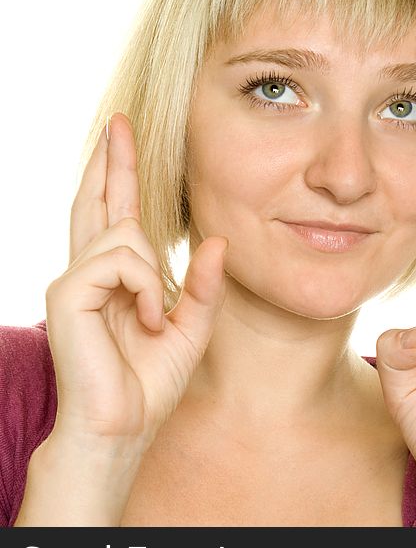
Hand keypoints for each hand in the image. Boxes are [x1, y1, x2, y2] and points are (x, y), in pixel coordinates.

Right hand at [46, 112, 227, 448]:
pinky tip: (147, 320)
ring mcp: (74, 279)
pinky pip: (121, 261)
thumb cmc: (150, 383)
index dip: (118, 173)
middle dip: (113, 160)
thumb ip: (204, 286)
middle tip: (120, 121)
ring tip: (155, 319)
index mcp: (116, 278)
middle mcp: (90, 271)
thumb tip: (217, 240)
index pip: (115, 213)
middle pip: (99, 200)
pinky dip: (145, 289)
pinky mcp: (68, 292)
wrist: (122, 426)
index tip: (122, 134)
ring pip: (125, 232)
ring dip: (153, 275)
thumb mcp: (191, 328)